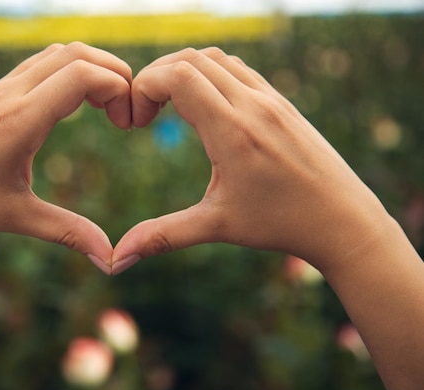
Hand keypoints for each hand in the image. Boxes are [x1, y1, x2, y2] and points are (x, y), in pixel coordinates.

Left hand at [0, 42, 131, 272]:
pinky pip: (39, 65)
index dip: (119, 89)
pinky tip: (72, 106)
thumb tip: (110, 259)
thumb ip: (68, 233)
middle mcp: (11, 93)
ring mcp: (0, 88)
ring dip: (91, 69)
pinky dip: (68, 73)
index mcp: (21, 119)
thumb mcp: (15, 217)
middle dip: (115, 73)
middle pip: (77, 53)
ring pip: (57, 53)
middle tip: (126, 114)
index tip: (128, 125)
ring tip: (107, 108)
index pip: (83, 75)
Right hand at [112, 48, 389, 273]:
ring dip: (184, 72)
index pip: (178, 75)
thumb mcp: (217, 227)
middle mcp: (252, 105)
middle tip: (146, 113)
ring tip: (170, 107)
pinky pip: (239, 69)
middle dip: (156, 77)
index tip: (137, 121)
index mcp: (232, 131)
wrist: (342, 219)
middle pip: (191, 59)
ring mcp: (270, 99)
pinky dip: (211, 75)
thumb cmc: (280, 224)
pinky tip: (204, 107)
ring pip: (216, 59)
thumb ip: (163, 236)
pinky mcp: (281, 102)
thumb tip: (119, 259)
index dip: (145, 87)